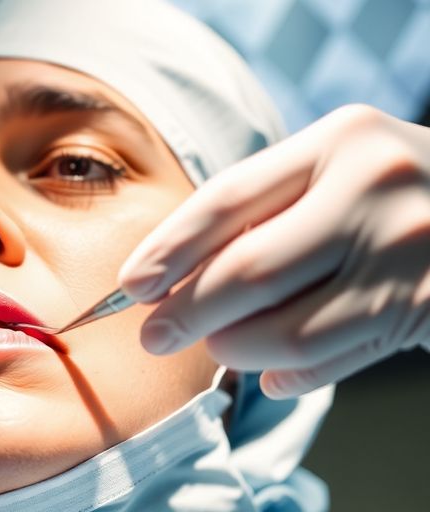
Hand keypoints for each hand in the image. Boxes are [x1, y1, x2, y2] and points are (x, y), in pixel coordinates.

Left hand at [118, 105, 429, 398]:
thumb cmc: (390, 192)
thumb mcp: (334, 170)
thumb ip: (265, 211)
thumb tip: (168, 279)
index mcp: (339, 142)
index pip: (229, 199)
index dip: (170, 248)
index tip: (132, 285)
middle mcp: (377, 190)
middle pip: (249, 270)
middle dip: (187, 312)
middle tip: (153, 335)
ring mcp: (407, 254)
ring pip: (288, 330)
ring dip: (235, 349)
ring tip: (219, 346)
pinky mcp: (428, 309)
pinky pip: (334, 360)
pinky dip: (289, 374)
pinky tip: (269, 372)